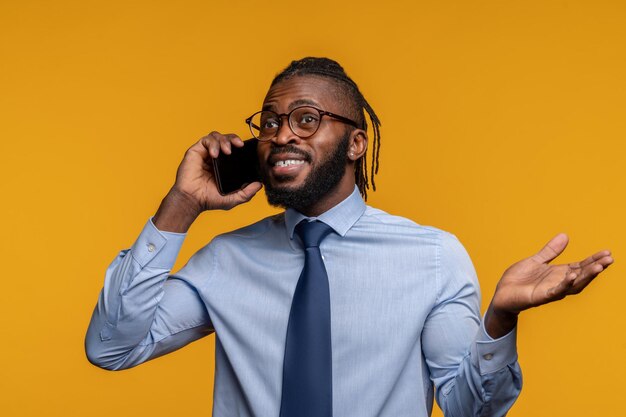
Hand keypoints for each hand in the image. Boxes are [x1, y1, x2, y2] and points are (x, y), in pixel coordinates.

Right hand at [153, 132, 262, 231]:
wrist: (192, 200)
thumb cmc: (209, 200)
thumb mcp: (234, 198)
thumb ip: (247, 192)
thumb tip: (259, 185)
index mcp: (224, 165)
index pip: (233, 148)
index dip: (239, 144)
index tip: (245, 148)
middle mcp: (215, 157)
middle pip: (226, 138)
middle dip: (233, 138)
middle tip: (239, 144)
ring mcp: (205, 153)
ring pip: (216, 136)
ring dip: (223, 140)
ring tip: (227, 151)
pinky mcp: (195, 151)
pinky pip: (205, 140)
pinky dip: (212, 144)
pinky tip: (214, 154)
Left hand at [485, 233, 613, 337]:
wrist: (502, 293)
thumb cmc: (518, 279)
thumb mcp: (535, 260)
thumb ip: (550, 251)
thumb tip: (565, 236)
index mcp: (558, 274)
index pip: (580, 266)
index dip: (593, 260)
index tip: (607, 253)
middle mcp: (558, 283)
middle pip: (581, 275)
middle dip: (595, 267)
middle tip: (609, 259)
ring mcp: (551, 291)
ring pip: (573, 284)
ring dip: (586, 276)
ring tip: (598, 266)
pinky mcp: (540, 297)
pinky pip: (555, 291)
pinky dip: (565, 284)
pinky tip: (572, 275)